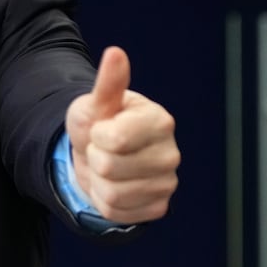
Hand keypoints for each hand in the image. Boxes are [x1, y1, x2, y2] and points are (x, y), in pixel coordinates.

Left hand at [64, 47, 179, 223]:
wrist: (101, 155)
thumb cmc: (101, 123)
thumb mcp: (97, 102)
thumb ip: (108, 83)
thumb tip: (115, 53)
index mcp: (160, 121)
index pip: (115, 139)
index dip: (97, 136)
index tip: (102, 130)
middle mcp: (172, 153)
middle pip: (110, 168)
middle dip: (95, 159)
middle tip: (102, 150)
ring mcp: (168, 183)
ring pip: (112, 195)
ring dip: (98, 183)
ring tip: (107, 168)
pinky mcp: (159, 207)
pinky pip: (117, 213)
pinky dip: (105, 202)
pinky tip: (114, 185)